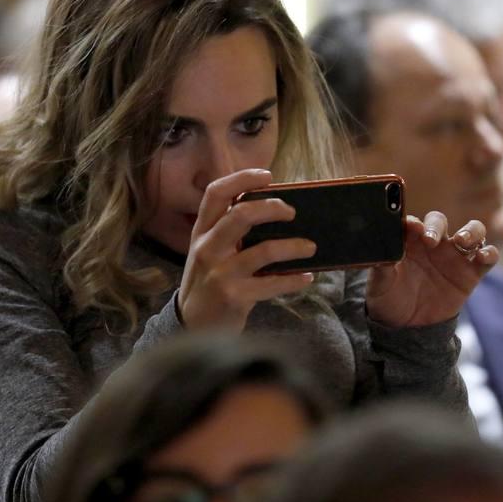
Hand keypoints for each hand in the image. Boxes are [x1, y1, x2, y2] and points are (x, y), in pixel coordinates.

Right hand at [177, 169, 317, 330]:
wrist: (192, 325)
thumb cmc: (208, 282)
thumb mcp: (209, 252)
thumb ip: (230, 232)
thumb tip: (274, 210)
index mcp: (201, 232)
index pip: (215, 194)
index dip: (241, 179)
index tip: (267, 176)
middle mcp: (207, 248)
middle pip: (241, 215)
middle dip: (273, 208)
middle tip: (292, 213)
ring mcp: (220, 273)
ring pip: (264, 250)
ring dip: (294, 246)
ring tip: (310, 247)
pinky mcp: (234, 296)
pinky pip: (273, 283)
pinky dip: (294, 279)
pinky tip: (305, 277)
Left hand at [366, 211, 498, 327]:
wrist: (407, 327)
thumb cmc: (389, 299)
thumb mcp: (379, 285)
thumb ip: (382, 266)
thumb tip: (383, 252)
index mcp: (409, 241)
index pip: (413, 223)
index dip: (413, 222)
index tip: (412, 227)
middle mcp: (433, 244)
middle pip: (440, 221)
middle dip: (437, 226)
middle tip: (432, 240)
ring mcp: (454, 257)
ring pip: (471, 231)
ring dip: (470, 231)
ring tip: (462, 241)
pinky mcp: (470, 273)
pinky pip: (487, 257)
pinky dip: (490, 253)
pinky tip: (483, 257)